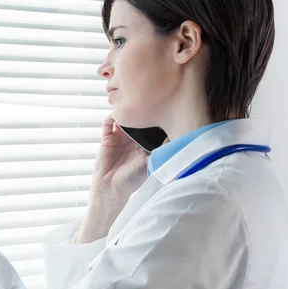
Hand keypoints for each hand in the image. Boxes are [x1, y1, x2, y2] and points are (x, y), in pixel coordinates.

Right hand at [77, 112, 150, 242]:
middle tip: (145, 100)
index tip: (160, 106)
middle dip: (141, 110)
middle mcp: (134, 139)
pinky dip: (111, 116)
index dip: (155, 116)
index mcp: (146, 145)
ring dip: (126, 110)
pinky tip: (117, 115)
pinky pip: (108, 123)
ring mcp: (120, 138)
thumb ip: (163, 150)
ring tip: (130, 104)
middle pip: (138, 119)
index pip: (152, 126)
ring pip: (123, 117)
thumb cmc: (134, 180)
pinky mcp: (107, 139)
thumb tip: (179, 135)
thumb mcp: (153, 163)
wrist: (112, 188)